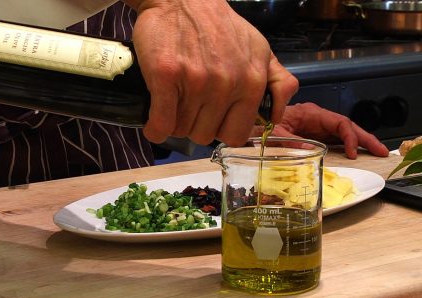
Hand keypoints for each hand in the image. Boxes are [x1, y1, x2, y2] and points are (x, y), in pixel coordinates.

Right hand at [124, 0, 297, 145]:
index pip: (236, 135)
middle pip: (205, 135)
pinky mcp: (166, 76)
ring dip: (175, 124)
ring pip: (182, 130)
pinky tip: (154, 122)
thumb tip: (275, 117)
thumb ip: (277, 82)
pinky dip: (155, 129)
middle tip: (189, 105)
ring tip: (175, 103)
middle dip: (195, 125)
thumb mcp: (260, 49)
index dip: (220, 129)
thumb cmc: (220, 27)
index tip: (212, 118)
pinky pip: (161, 125)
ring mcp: (196, 81)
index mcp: (252, 82)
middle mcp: (226, 84)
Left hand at [251, 103, 388, 158]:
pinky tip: (357, 154)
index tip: (352, 152)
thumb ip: (289, 140)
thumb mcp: (273, 132)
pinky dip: (347, 146)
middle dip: (365, 138)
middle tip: (382, 151)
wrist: (254, 122)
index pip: (338, 122)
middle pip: (347, 126)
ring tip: (376, 152)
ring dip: (360, 142)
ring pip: (343, 132)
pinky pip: (334, 139)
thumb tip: (310, 151)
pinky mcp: (315, 134)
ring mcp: (317, 126)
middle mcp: (317, 118)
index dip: (348, 136)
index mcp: (311, 114)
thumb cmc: (263, 124)